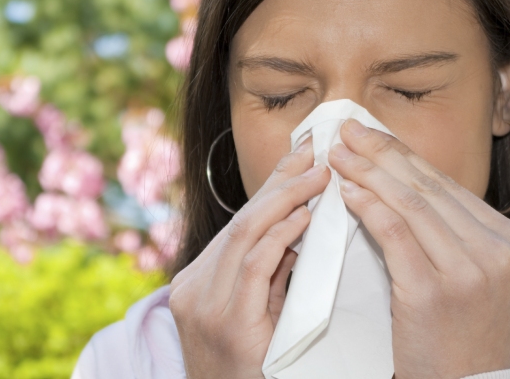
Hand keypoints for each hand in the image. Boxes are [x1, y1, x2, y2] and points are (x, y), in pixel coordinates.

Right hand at [169, 139, 329, 378]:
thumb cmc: (248, 368)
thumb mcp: (252, 313)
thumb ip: (268, 272)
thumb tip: (297, 226)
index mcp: (195, 281)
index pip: (238, 223)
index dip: (269, 186)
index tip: (298, 155)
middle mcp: (192, 287)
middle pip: (240, 221)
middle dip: (279, 183)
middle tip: (314, 153)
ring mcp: (204, 305)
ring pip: (244, 235)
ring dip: (285, 201)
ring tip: (317, 177)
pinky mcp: (227, 323)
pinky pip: (255, 266)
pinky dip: (280, 237)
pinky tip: (303, 218)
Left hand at [329, 119, 509, 378]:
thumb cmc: (457, 328)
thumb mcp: (469, 270)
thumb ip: (445, 227)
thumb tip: (394, 175)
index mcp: (509, 236)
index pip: (444, 182)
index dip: (401, 153)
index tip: (369, 133)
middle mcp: (497, 248)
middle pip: (426, 186)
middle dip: (380, 153)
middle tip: (345, 130)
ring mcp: (468, 270)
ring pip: (410, 203)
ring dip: (367, 172)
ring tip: (338, 155)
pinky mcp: (433, 291)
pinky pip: (394, 234)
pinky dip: (367, 207)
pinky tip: (346, 191)